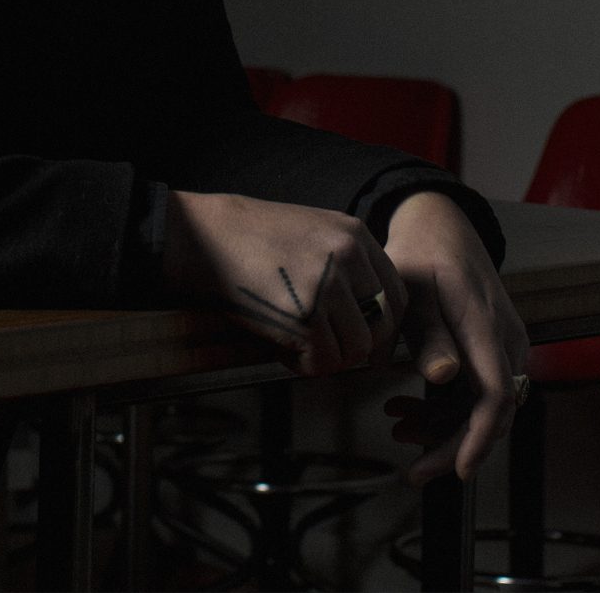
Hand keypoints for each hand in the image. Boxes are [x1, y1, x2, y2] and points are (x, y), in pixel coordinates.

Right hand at [162, 190, 408, 375]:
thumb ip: (343, 266)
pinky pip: (323, 362)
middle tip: (325, 351)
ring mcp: (328, 283)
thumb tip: (366, 318)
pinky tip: (280, 349)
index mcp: (354, 234)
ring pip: (355, 350)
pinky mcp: (304, 314)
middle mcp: (349, 255)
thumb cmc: (248, 240)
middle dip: (355, 349)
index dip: (383, 329)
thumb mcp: (310, 233)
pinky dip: (302, 366)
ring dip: (326, 358)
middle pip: (381, 326)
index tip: (367, 347)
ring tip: (294, 345)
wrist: (202, 237)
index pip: (396, 295)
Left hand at [379, 191, 528, 485]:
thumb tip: (444, 379)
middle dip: (452, 446)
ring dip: (441, 426)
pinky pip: (476, 393)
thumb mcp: (412, 290)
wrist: (440, 229)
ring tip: (395, 424)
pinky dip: (441, 408)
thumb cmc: (421, 257)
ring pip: (481, 407)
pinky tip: (404, 409)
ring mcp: (503, 347)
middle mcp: (506, 341)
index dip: (480, 437)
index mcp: (486, 326)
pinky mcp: (492, 352)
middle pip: (492, 412)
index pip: (496, 394)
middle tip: (412, 471)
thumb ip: (428, 334)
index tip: (458, 471)